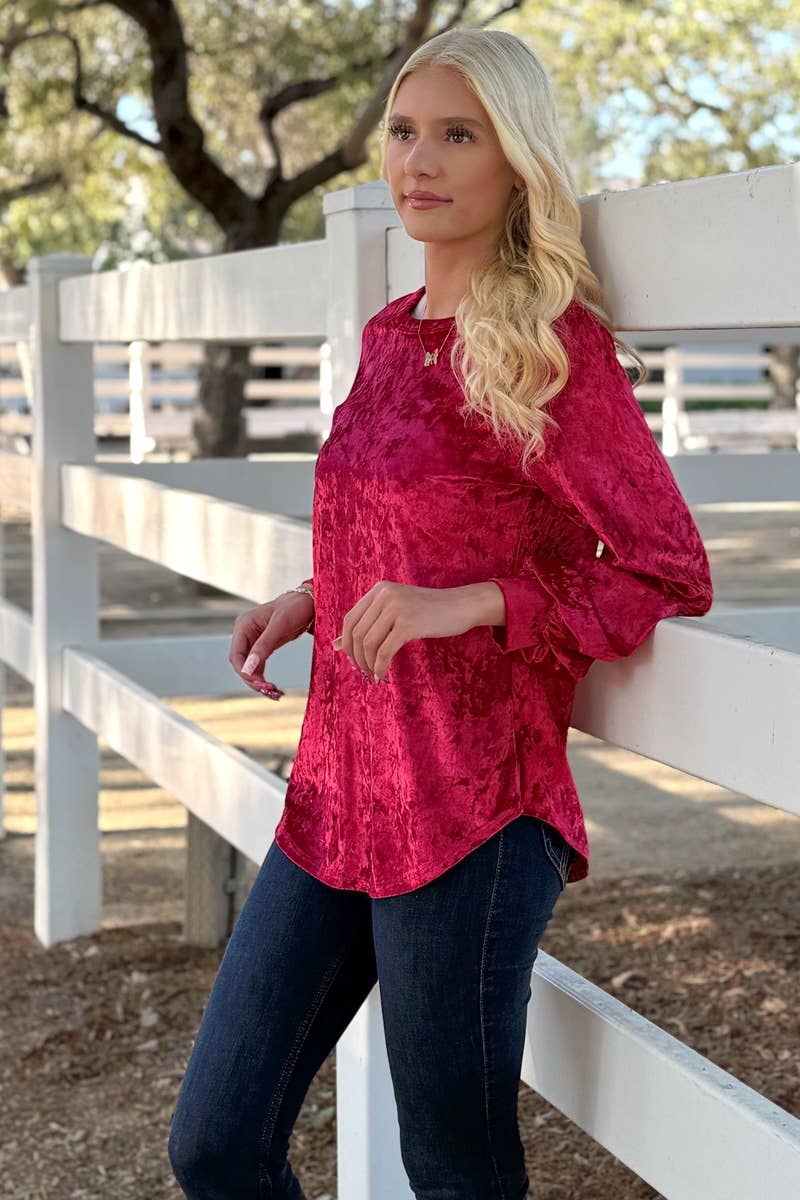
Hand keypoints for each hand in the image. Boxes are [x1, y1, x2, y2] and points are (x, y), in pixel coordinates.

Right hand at [229, 592, 313, 696]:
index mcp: (243, 625)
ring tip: (275, 694)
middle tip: (271, 692)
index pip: (236, 655)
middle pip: (241, 664)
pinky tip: (273, 688)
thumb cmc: (295, 608)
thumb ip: (264, 646)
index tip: (260, 685)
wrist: (309, 601)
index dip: (245, 672)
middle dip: (253, 680)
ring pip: (249, 667)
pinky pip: (258, 666)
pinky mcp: (262, 646)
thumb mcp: (280, 625)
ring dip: (258, 682)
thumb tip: (248, 668)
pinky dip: (263, 677)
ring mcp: (252, 640)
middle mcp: (244, 632)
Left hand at [332, 581, 475, 682]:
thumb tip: (335, 645)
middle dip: (356, 657)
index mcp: (379, 589)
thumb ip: (368, 624)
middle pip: (356, 633)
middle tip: (364, 672)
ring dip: (368, 664)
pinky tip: (382, 675)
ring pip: (368, 643)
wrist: (462, 606)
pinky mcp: (408, 624)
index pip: (350, 619)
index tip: (356, 660)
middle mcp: (384, 595)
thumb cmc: (430, 611)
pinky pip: (384, 651)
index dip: (348, 643)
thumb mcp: (396, 613)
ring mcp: (396, 608)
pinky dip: (380, 667)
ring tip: (374, 674)